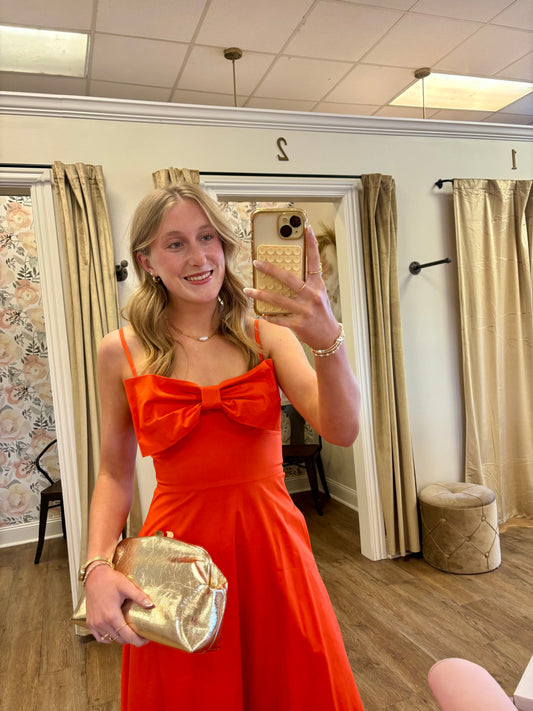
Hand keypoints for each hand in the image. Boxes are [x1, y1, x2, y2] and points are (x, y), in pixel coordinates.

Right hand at [84, 564, 152, 646]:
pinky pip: (99, 637)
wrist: (94, 576)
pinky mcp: (90, 622)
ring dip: (120, 638)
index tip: (145, 640)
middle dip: (131, 639)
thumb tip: (151, 605)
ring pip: (110, 639)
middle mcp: (102, 622)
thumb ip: (139, 597)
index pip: (127, 636)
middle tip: (140, 635)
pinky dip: (108, 638)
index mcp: (111, 615)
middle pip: (119, 639)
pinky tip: (115, 633)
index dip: (138, 641)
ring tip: (129, 632)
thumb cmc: (110, 580)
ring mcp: (94, 623)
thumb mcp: (127, 586)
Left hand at [245, 225, 339, 349]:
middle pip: (288, 279)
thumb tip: (286, 269)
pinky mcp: (298, 324)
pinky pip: (278, 319)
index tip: (307, 228)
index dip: (312, 244)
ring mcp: (304, 310)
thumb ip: (307, 282)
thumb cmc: (321, 312)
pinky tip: (258, 312)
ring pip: (277, 299)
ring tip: (247, 290)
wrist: (328, 337)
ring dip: (260, 294)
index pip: (315, 261)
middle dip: (270, 269)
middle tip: (256, 263)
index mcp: (317, 285)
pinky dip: (267, 316)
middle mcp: (311, 296)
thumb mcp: (319, 294)